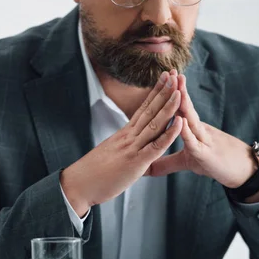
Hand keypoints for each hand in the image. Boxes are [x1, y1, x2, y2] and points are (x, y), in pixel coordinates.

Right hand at [60, 72, 182, 215]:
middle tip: (174, 73)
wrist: (78, 184)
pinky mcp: (136, 162)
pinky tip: (180, 122)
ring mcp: (133, 148)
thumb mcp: (111, 155)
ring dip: (169, 107)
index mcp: (124, 135)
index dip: (154, 94)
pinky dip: (169, 134)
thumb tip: (128, 146)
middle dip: (163, 92)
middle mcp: (129, 137)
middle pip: (149, 110)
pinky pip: (156, 146)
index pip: (142, 110)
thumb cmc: (93, 174)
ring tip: (179, 90)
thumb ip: (123, 148)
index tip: (163, 80)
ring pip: (155, 124)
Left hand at [148, 72, 258, 188]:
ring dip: (184, 104)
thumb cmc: (215, 164)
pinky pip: (194, 143)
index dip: (170, 95)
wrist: (244, 171)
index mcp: (192, 130)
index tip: (162, 78)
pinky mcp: (206, 156)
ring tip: (177, 86)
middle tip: (170, 72)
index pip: (179, 109)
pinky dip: (187, 133)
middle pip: (186, 108)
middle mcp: (198, 132)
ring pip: (192, 120)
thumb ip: (167, 163)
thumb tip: (147, 168)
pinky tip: (181, 122)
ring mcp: (203, 142)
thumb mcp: (187, 163)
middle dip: (177, 90)